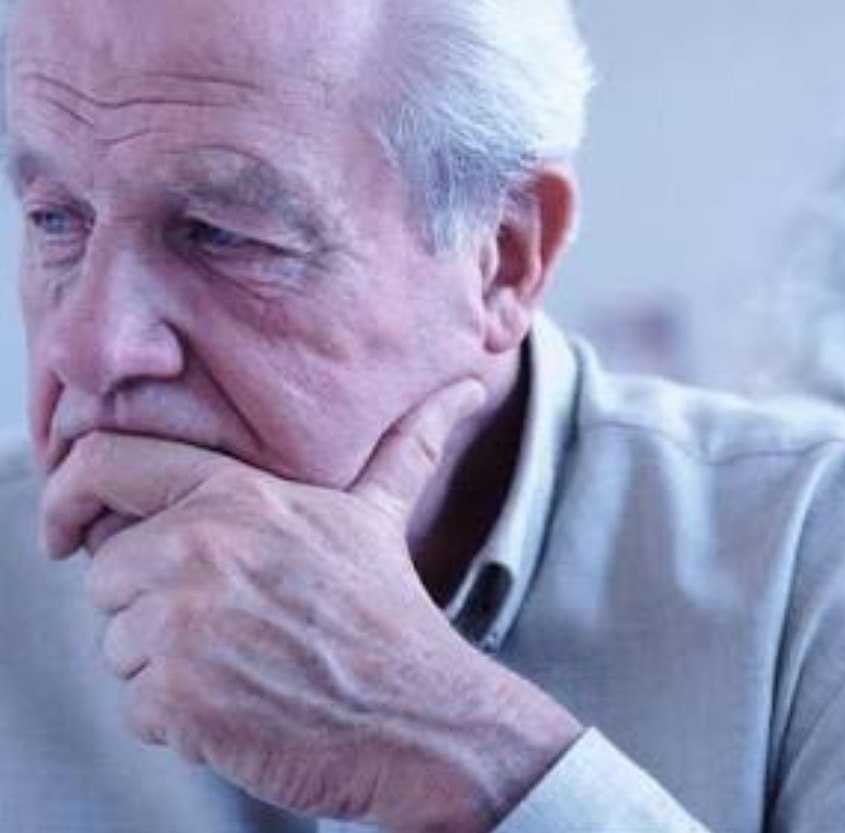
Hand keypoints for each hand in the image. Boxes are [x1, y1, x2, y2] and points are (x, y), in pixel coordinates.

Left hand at [39, 380, 583, 830]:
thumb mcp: (381, 515)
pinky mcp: (178, 700)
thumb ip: (405, 444)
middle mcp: (198, 552)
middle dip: (151, 603)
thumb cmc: (390, 616)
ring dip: (168, 664)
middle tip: (234, 623)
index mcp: (235, 498)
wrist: (417, 716)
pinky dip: (179, 717)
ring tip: (246, 663)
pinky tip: (242, 703)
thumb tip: (466, 386)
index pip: (104, 466)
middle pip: (107, 572)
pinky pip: (137, 706)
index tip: (66, 530)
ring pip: (118, 644)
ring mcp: (183, 628)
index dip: (70, 495)